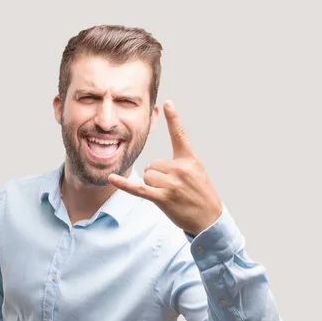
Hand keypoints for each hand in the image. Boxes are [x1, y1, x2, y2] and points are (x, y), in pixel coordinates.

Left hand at [109, 100, 222, 235]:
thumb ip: (177, 163)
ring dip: (152, 186)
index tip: (167, 102)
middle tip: (174, 188)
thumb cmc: (201, 194)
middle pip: (153, 164)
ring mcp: (172, 184)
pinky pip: (139, 188)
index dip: (173, 118)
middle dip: (158, 176)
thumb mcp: (197, 172)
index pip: (180, 135)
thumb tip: (149, 167)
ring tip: (169, 194)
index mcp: (189, 159)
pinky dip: (124, 184)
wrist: (209, 218)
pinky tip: (112, 178)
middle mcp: (181, 169)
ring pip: (147, 176)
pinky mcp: (163, 198)